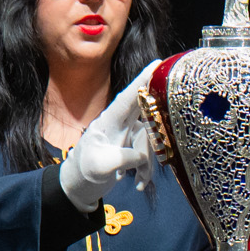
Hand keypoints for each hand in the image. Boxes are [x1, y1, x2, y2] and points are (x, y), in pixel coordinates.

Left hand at [60, 64, 155, 210]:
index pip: (129, 96)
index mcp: (109, 121)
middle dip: (160, 118)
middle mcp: (119, 124)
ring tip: (140, 182)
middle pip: (146, 112)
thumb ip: (123, 158)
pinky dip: (146, 170)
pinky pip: (148, 153)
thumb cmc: (83, 173)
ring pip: (150, 139)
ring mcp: (126, 135)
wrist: (78, 187)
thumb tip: (143, 156)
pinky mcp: (131, 147)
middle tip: (171, 123)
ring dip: (149, 164)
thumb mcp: (100, 167)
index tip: (159, 63)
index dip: (144, 79)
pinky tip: (139, 184)